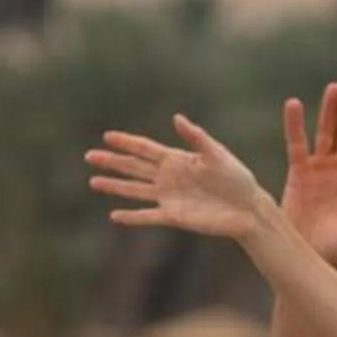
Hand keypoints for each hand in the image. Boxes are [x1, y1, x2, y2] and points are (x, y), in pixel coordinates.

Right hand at [86, 114, 269, 239]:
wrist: (248, 208)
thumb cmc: (237, 178)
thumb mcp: (217, 155)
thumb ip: (196, 138)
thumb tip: (176, 119)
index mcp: (178, 159)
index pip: (146, 149)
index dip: (127, 142)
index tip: (107, 136)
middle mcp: (169, 177)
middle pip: (134, 167)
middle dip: (112, 162)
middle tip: (89, 156)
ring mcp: (169, 197)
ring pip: (135, 190)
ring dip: (115, 186)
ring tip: (94, 182)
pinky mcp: (175, 217)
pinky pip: (148, 216)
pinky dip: (132, 216)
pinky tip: (115, 215)